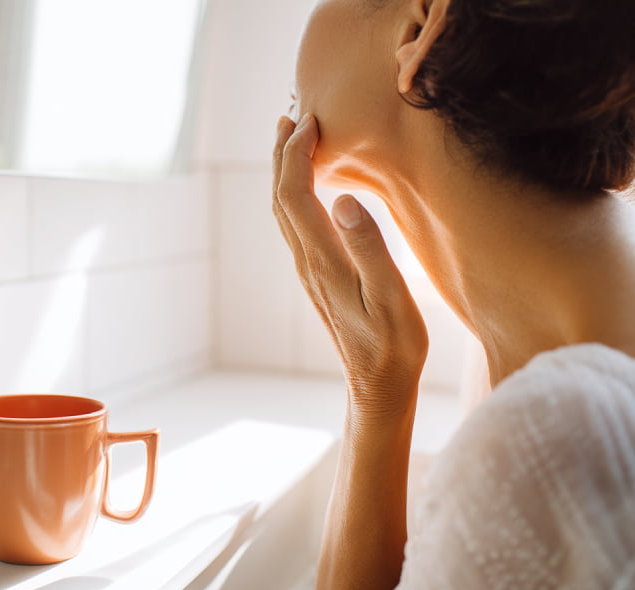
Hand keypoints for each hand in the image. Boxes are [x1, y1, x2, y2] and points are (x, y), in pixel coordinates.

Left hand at [272, 114, 427, 419]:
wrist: (377, 386)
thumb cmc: (394, 346)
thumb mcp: (393, 299)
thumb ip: (369, 248)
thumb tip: (344, 199)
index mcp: (324, 261)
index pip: (295, 195)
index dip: (297, 155)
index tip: (310, 122)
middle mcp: (307, 263)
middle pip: (281, 198)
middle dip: (283, 155)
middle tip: (291, 118)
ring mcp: (310, 271)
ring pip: (285, 211)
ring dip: (285, 173)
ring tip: (293, 142)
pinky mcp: (318, 277)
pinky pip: (296, 225)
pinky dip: (296, 195)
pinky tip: (309, 187)